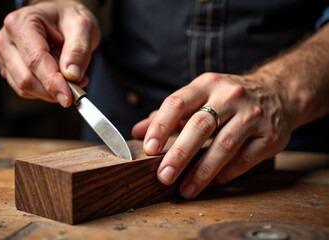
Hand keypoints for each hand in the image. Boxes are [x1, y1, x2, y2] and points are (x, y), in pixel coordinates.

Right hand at [0, 1, 99, 106]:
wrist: (62, 18)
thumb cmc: (69, 19)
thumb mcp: (82, 27)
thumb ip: (78, 50)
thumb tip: (71, 75)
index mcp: (21, 23)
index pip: (35, 60)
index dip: (52, 82)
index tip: (69, 97)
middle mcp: (6, 40)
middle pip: (26, 79)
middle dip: (54, 90)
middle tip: (79, 87)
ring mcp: (5, 56)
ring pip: (25, 89)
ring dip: (51, 92)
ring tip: (72, 78)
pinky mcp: (9, 70)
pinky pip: (26, 91)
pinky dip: (46, 92)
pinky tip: (59, 80)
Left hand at [132, 72, 291, 198]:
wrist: (277, 92)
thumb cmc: (228, 98)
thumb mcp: (200, 95)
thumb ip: (168, 114)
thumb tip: (137, 131)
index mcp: (207, 84)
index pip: (178, 103)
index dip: (161, 126)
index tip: (148, 149)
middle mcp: (230, 96)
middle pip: (200, 126)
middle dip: (180, 153)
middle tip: (163, 175)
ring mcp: (253, 115)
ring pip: (224, 145)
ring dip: (202, 171)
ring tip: (185, 189)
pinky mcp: (270, 135)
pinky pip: (245, 158)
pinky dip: (226, 173)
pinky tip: (212, 182)